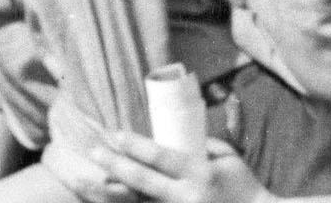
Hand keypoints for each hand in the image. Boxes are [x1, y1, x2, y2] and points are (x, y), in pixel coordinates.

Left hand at [90, 133, 263, 202]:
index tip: (114, 134)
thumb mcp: (229, 159)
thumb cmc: (245, 187)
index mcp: (200, 175)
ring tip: (85, 182)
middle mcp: (187, 198)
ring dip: (110, 194)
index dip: (136, 145)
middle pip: (143, 181)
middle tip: (94, 152)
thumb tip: (169, 136)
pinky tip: (106, 198)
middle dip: (115, 165)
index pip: (161, 157)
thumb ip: (203, 145)